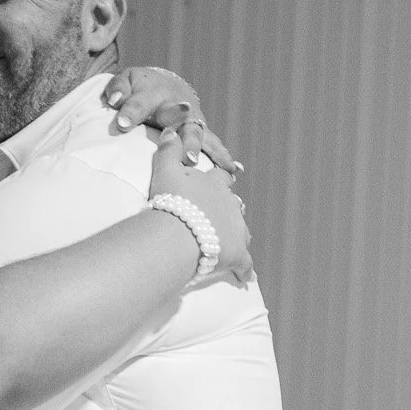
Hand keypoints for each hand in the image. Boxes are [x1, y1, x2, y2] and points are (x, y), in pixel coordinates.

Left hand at [103, 66, 241, 174]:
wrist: (164, 86)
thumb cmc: (139, 87)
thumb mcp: (126, 80)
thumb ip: (118, 88)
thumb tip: (115, 99)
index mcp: (153, 93)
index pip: (140, 103)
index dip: (131, 113)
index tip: (122, 125)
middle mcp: (176, 107)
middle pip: (176, 117)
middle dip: (175, 126)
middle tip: (167, 137)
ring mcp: (191, 120)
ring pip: (195, 133)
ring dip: (194, 147)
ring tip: (190, 162)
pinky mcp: (201, 131)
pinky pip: (213, 144)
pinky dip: (223, 156)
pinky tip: (234, 171)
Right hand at [149, 132, 251, 284]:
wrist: (179, 233)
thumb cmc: (171, 202)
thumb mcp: (165, 170)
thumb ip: (169, 150)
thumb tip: (172, 130)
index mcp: (213, 185)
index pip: (220, 177)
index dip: (221, 177)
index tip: (226, 175)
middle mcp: (229, 205)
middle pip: (234, 204)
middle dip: (231, 208)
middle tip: (228, 212)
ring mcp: (235, 230)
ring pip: (242, 232)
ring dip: (238, 235)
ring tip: (234, 241)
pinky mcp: (237, 255)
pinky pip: (244, 265)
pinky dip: (245, 271)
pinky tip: (245, 278)